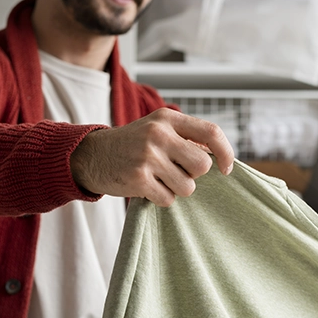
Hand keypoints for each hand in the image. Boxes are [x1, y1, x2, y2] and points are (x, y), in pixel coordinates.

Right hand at [70, 108, 234, 206]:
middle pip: (202, 165)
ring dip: (176, 189)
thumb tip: (219, 159)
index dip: (225, 153)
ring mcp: (148, 156)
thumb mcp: (157, 129)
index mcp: (167, 118)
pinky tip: (146, 187)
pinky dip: (161, 198)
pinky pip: (168, 199)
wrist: (91, 155)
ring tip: (157, 179)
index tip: (226, 169)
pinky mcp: (138, 179)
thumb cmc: (132, 145)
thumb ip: (185, 137)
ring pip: (187, 187)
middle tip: (175, 172)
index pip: (211, 132)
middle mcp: (159, 134)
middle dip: (193, 176)